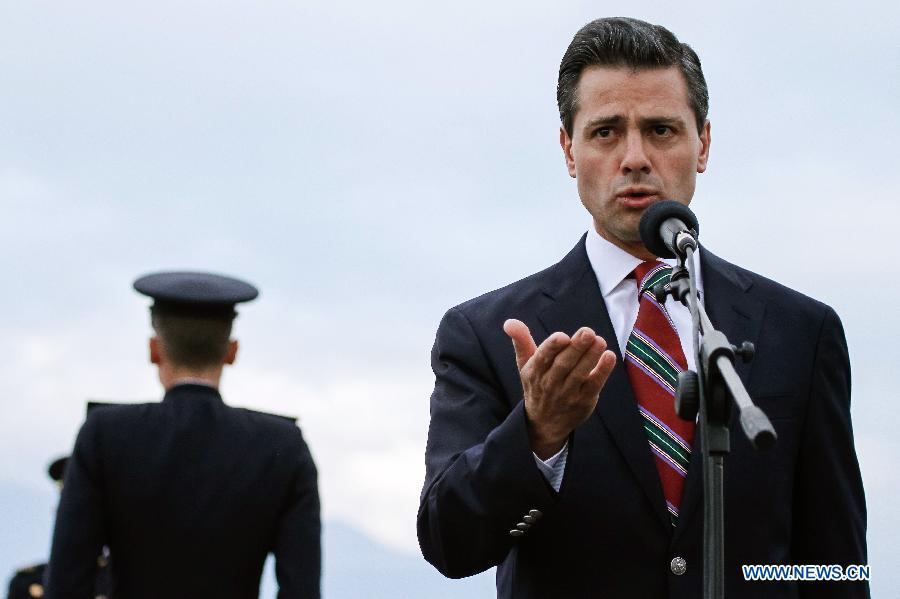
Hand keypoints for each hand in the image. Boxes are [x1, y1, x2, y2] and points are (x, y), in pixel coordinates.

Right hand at [503, 319, 616, 458]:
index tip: (562, 336)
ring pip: (579, 374)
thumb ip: (521, 341)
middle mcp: (550, 383)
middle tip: (588, 332)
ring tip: (600, 341)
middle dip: (576, 348)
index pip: (542, 358)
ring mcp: (567, 394)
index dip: (552, 347)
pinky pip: (594, 385)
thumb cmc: (536, 384)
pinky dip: (602, 372)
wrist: (544, 423)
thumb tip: (509, 322)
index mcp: (534, 371)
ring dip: (591, 357)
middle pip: (563, 364)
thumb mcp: (525, 364)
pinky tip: (609, 357)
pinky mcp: (584, 401)